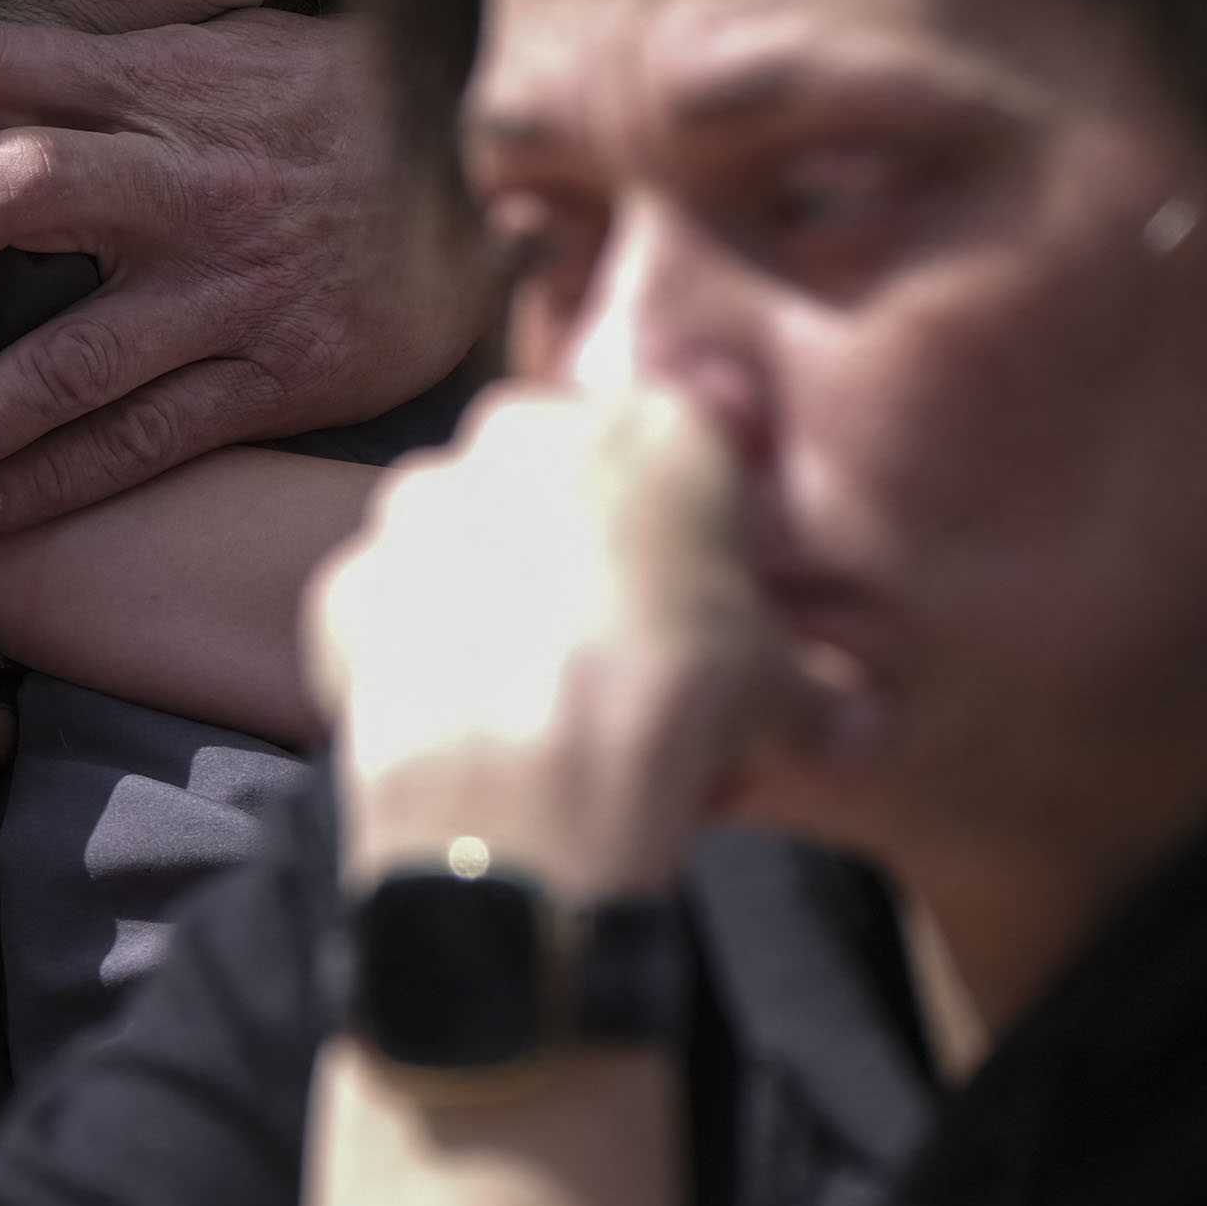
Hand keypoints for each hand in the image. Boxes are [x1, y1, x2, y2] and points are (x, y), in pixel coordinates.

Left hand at [0, 9, 494, 531]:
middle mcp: (188, 179)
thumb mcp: (235, 48)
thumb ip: (116, 76)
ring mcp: (231, 284)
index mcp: (164, 81)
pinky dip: (56, 483)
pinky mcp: (279, 371)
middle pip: (12, 190)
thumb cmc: (347, 107)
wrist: (503, 175)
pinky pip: (147, 438)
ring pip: (67, 355)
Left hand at [308, 384, 811, 897]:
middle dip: (581, 536)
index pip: (685, 434)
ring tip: (532, 691)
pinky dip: (414, 655)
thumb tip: (858, 721)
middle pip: (557, 471)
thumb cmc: (680, 703)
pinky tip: (457, 721)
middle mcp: (521, 434)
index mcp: (649, 426)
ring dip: (490, 589)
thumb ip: (820, 693)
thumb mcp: (784, 698)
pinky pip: (389, 610)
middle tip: (619, 634)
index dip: (697, 513)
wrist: (532, 779)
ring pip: (462, 530)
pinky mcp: (348, 580)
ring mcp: (419, 501)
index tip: (707, 580)